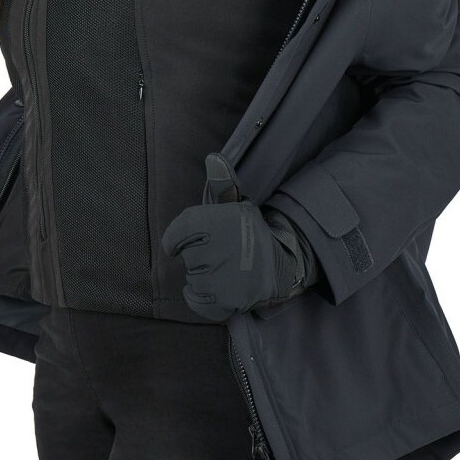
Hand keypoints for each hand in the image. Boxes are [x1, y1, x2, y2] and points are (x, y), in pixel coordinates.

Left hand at [160, 198, 310, 322]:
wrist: (283, 264)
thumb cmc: (251, 232)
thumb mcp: (238, 205)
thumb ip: (222, 183)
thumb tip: (213, 158)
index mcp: (222, 221)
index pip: (179, 231)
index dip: (176, 238)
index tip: (181, 242)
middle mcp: (221, 248)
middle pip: (188, 256)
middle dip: (199, 256)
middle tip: (219, 254)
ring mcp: (223, 277)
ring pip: (193, 278)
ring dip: (203, 276)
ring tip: (224, 270)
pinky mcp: (227, 301)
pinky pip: (196, 300)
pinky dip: (201, 297)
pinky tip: (218, 287)